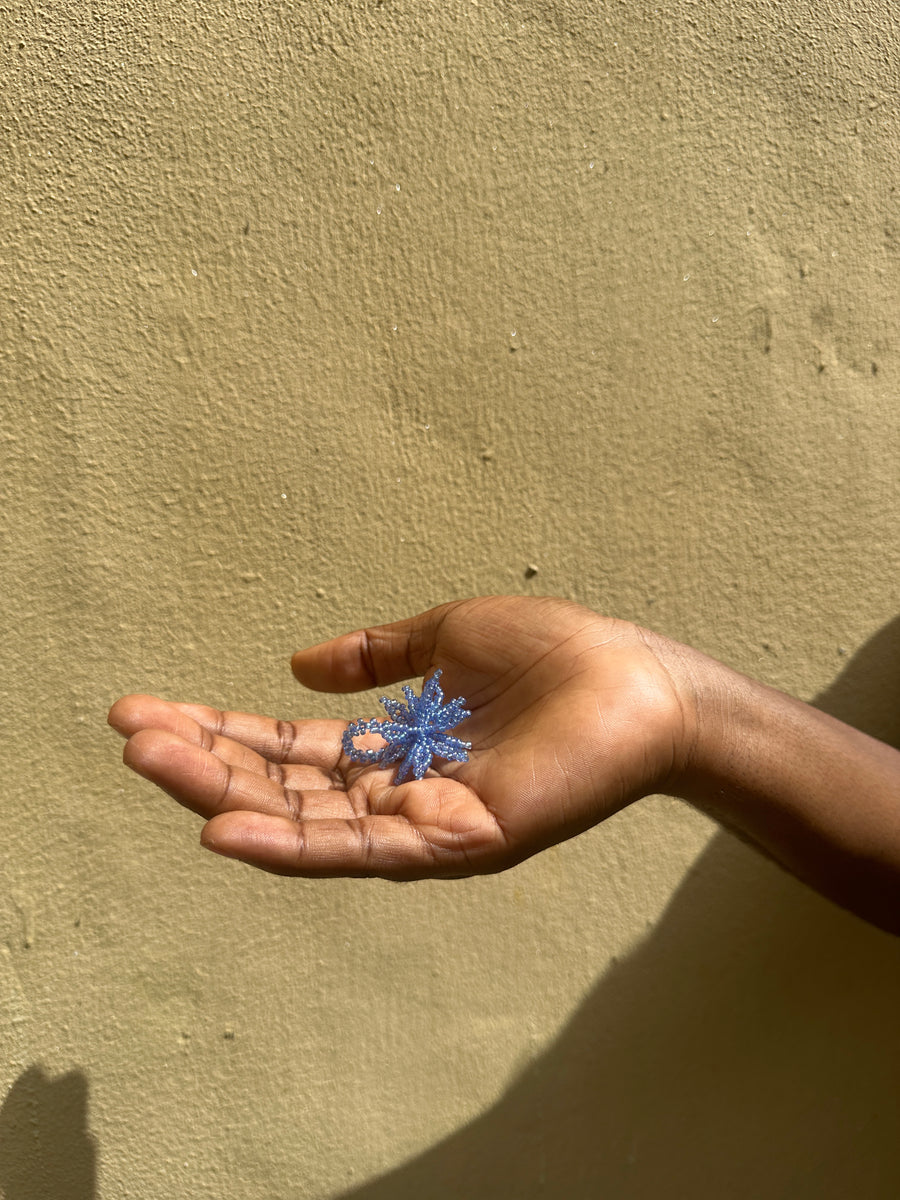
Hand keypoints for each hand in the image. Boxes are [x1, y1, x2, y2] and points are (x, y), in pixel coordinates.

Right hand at [108, 596, 692, 878]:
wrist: (641, 680)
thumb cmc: (557, 656)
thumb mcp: (446, 638)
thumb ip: (376, 656)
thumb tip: (297, 667)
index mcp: (394, 750)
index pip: (288, 749)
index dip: (220, 731)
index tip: (147, 709)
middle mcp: (399, 797)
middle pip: (284, 788)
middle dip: (204, 763)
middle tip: (129, 734)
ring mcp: (427, 826)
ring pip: (308, 822)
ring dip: (226, 796)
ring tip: (152, 764)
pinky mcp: (461, 842)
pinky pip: (364, 850)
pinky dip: (292, 844)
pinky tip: (224, 828)